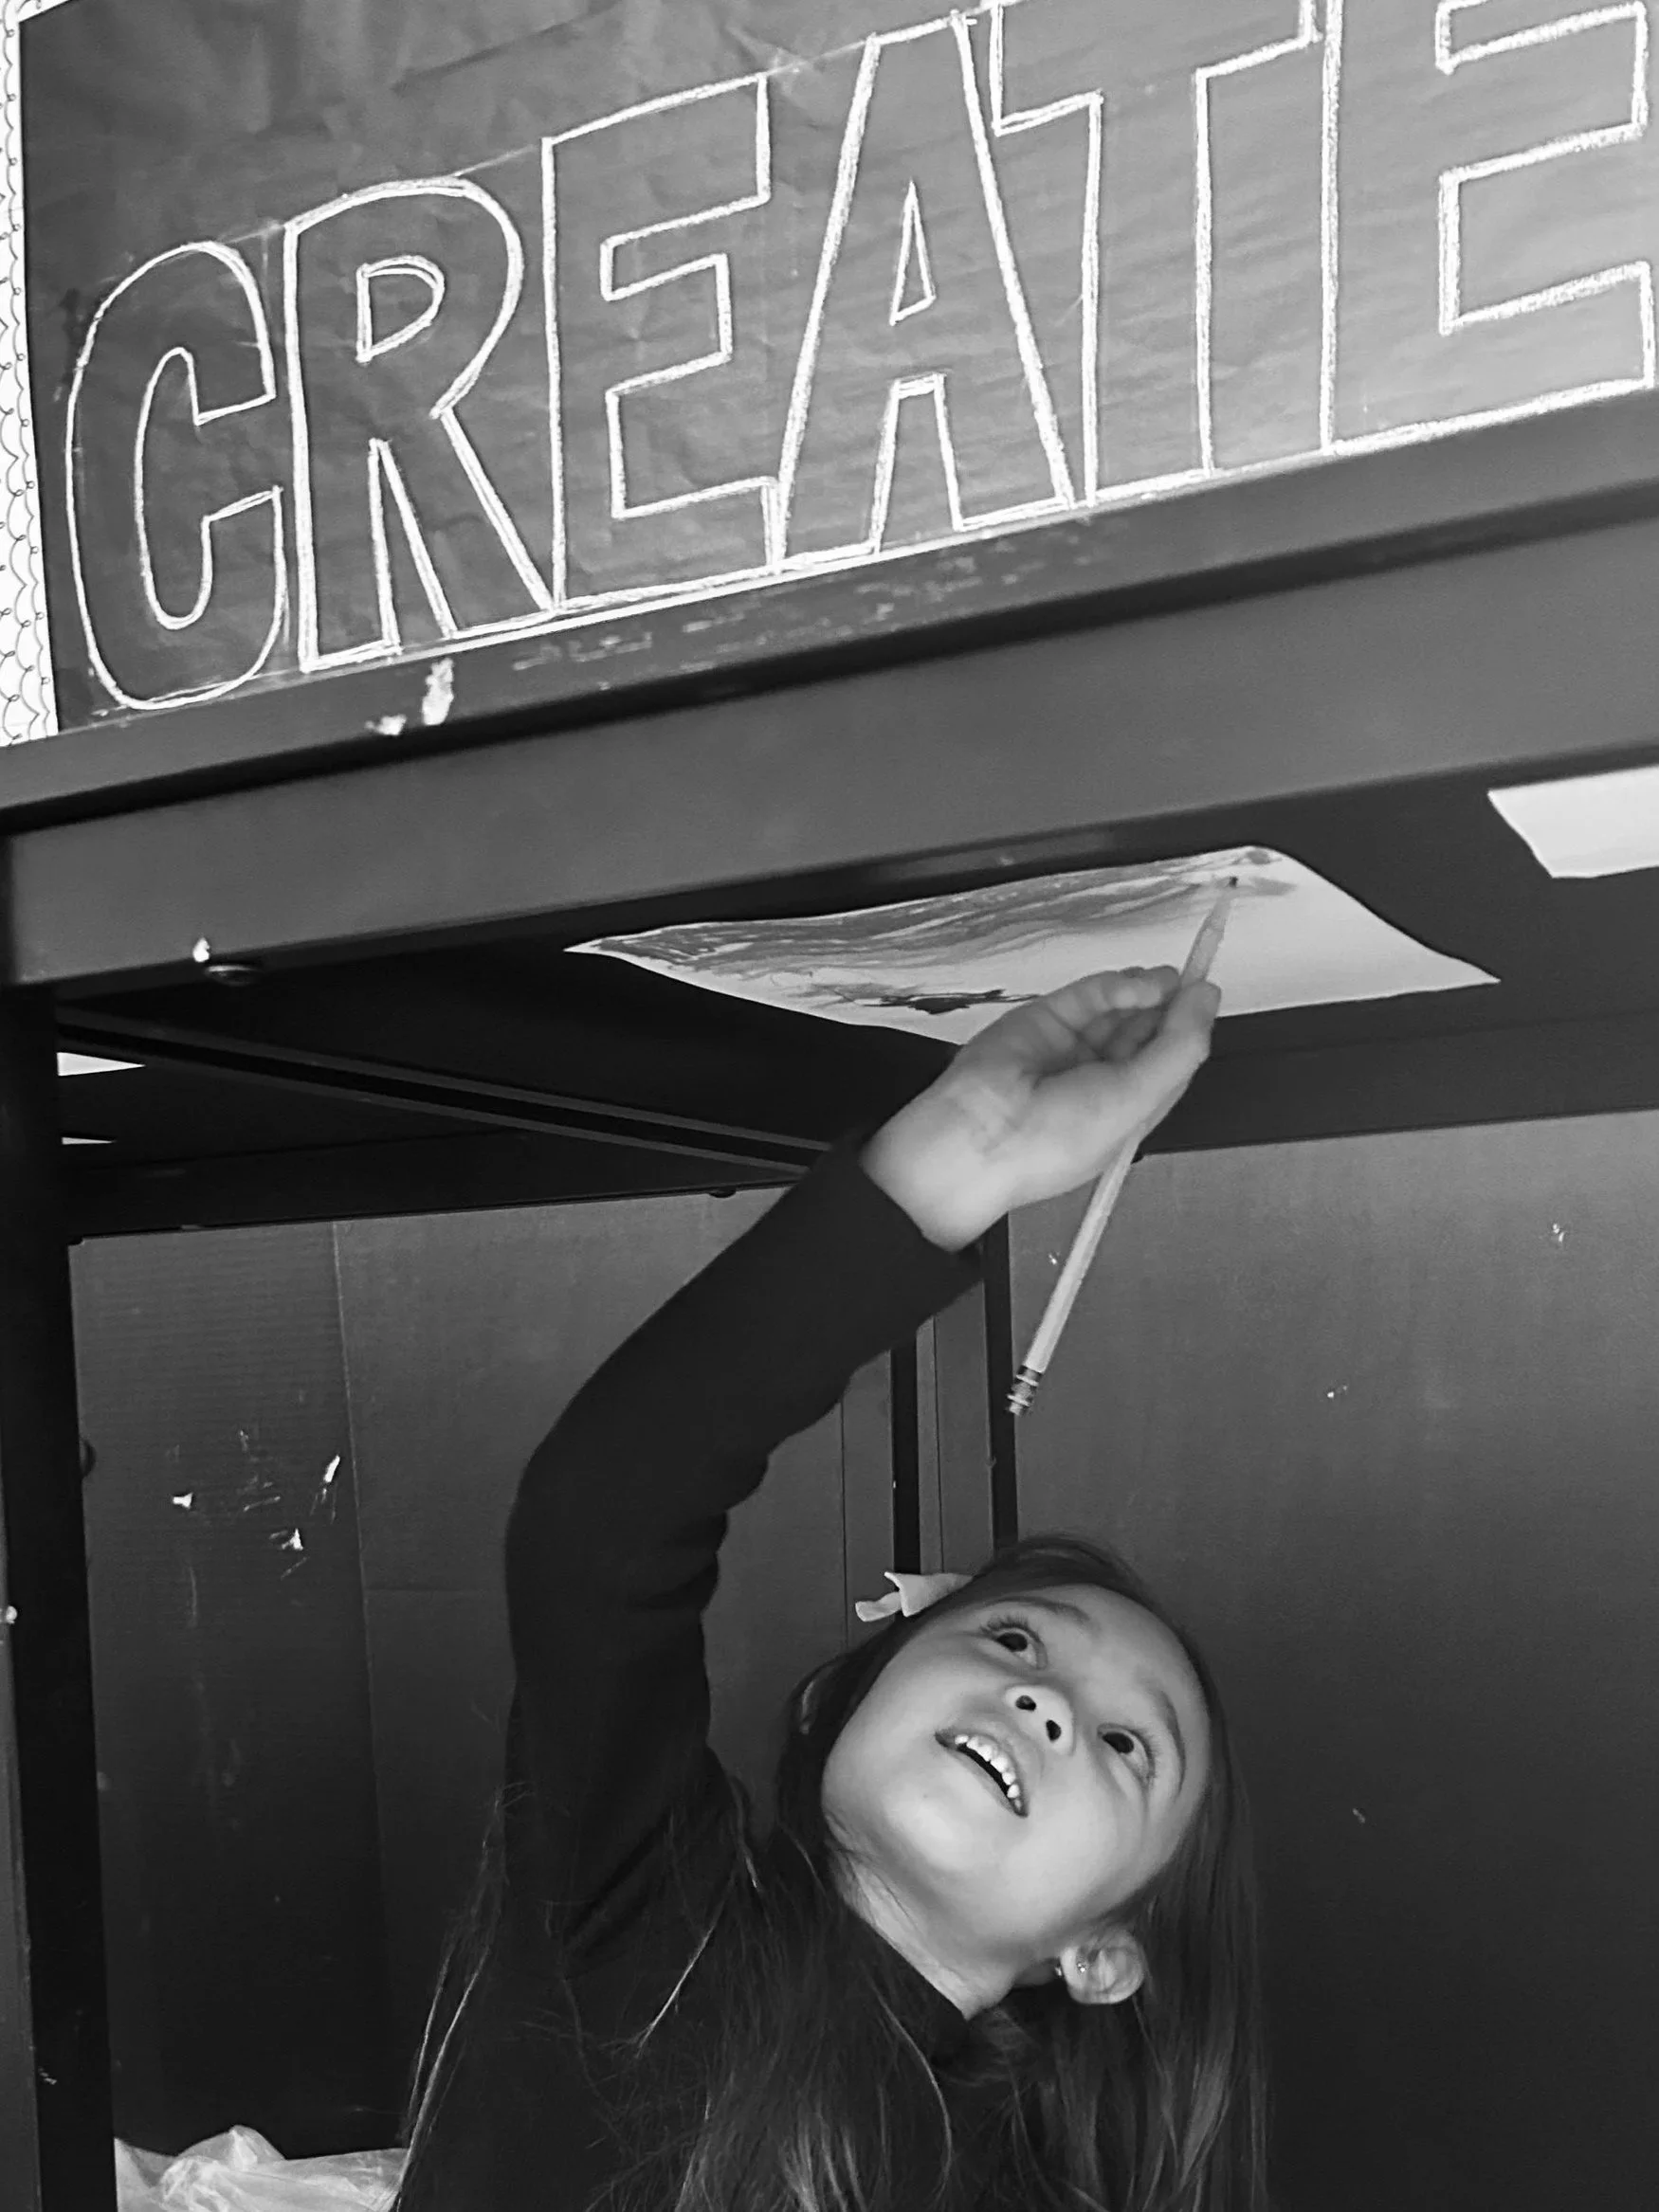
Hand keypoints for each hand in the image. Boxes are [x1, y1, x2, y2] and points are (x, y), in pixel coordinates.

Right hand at [860, 968, 1218, 1249]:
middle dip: (1172, 1006)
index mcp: (1125, 1111)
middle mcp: (1099, 1078)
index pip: (1168, 1061)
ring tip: (1166, 982)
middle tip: (1192, 984)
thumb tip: (1206, 1002)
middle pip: (1147, 1030)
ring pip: (1119, 1007)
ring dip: (1148, 991)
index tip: (1208, 995)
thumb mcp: (1137, 1101)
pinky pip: (1088, 996)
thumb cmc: (1049, 1146)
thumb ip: (1178, 1048)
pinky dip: (1115, 986)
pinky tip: (1136, 986)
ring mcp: (1071, 1047)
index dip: (1189, 1029)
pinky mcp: (1045, 1020)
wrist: (981, 1135)